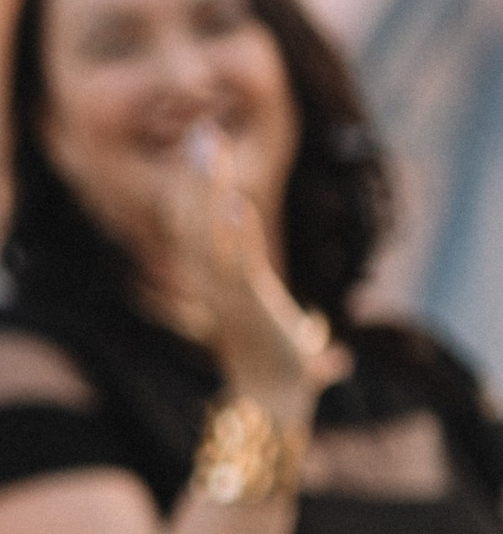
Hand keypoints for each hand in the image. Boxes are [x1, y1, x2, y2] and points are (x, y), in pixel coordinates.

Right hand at [157, 131, 342, 416]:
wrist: (274, 402)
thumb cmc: (282, 375)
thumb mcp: (293, 345)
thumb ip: (312, 346)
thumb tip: (339, 359)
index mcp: (215, 284)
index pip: (194, 228)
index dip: (194, 190)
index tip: (201, 153)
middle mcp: (212, 285)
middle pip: (194, 220)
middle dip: (198, 177)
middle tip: (203, 131)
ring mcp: (225, 294)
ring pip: (207, 234)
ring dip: (208, 191)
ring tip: (212, 151)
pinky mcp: (246, 304)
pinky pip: (236, 262)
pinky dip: (236, 234)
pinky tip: (236, 202)